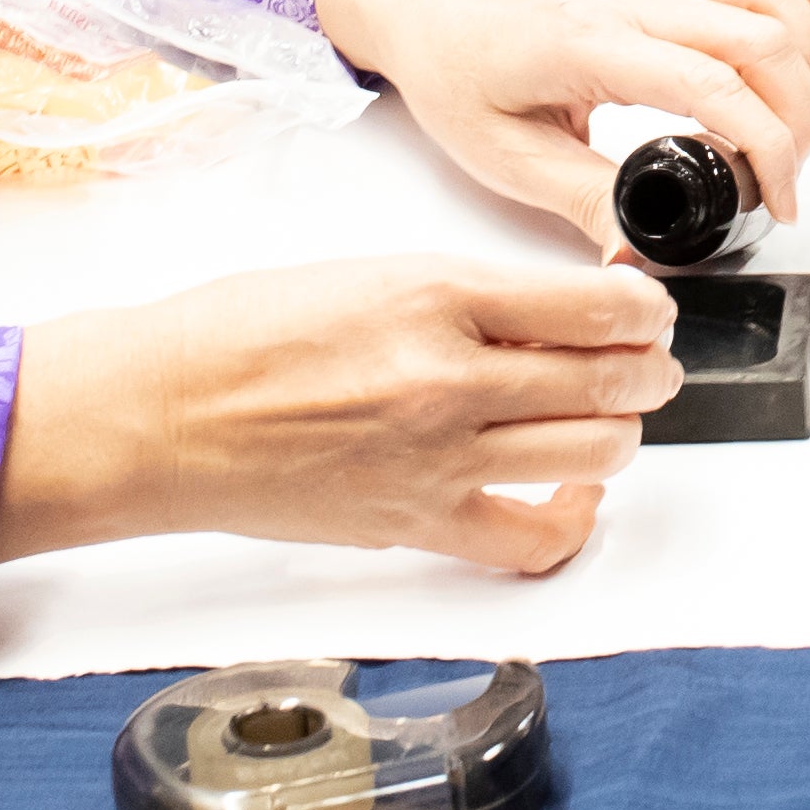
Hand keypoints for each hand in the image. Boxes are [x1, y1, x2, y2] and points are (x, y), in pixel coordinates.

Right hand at [0, 258, 678, 574]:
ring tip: (609, 415)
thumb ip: (468, 294)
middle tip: (646, 359)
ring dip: (620, 432)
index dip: (642, 306)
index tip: (644, 307)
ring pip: (596, 452)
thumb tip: (555, 313)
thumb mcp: (369, 271)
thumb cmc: (240, 334)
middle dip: (648, 367)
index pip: (596, 304)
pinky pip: (532, 539)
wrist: (162, 414)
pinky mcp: (418, 521)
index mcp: (436, 293)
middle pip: (613, 379)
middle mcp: (449, 377)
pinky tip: (568, 489)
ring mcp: (438, 457)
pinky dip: (571, 517)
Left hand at [317, 0, 809, 250]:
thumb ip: (585, 205)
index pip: (710, 85)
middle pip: (763, 42)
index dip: (765, 147)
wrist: (441, 15)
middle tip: (781, 182)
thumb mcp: (508, 160)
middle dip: (798, 121)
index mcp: (592, 45)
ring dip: (804, 65)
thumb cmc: (462, 75)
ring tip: (781, 128)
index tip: (777, 202)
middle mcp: (639, 4)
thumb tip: (638, 258)